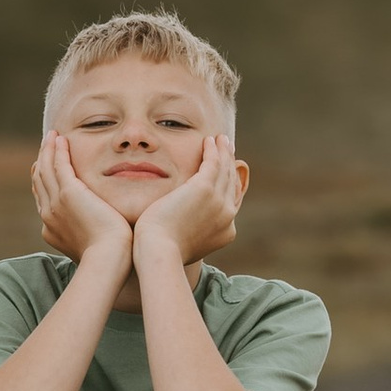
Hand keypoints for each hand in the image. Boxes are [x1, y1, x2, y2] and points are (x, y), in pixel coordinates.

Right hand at [33, 132, 132, 269]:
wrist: (108, 258)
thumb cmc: (110, 256)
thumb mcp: (93, 244)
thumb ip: (90, 233)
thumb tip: (100, 230)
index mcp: (51, 229)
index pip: (42, 198)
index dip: (43, 181)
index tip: (47, 167)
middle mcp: (48, 215)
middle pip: (39, 181)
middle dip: (42, 162)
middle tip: (46, 146)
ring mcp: (55, 203)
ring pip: (45, 170)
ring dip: (47, 151)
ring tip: (52, 136)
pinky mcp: (68, 193)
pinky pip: (58, 165)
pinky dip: (57, 151)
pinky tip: (61, 139)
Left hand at [133, 132, 245, 268]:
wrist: (158, 250)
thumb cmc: (162, 251)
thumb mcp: (184, 243)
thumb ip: (192, 232)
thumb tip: (185, 228)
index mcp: (226, 232)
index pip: (232, 202)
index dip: (230, 184)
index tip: (226, 172)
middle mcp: (228, 216)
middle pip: (232, 183)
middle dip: (230, 164)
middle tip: (228, 149)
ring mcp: (219, 202)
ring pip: (225, 170)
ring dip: (224, 152)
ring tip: (220, 139)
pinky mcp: (205, 188)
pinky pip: (214, 162)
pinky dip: (213, 150)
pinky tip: (209, 140)